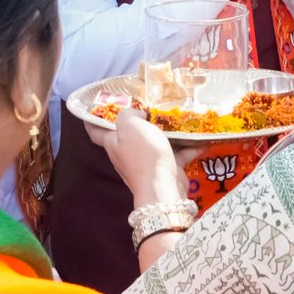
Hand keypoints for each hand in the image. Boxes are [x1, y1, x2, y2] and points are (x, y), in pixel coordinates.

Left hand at [85, 108, 206, 206]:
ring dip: (165, 132)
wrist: (163, 188)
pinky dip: (187, 146)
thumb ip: (127, 114)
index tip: (95, 107)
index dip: (92, 119)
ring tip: (177, 117)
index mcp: (113, 143)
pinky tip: (201, 137)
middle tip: (149, 105)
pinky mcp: (165, 169)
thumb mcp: (130, 126)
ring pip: (154, 143)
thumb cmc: (143, 155)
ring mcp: (146, 163)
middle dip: (137, 121)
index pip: (96, 131)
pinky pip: (176, 154)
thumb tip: (135, 115)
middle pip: (128, 135)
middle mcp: (126, 154)